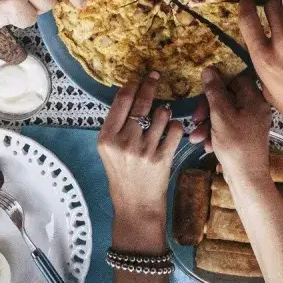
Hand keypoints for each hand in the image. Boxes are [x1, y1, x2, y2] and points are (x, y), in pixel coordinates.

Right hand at [99, 74, 183, 229]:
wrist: (135, 205)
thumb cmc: (122, 176)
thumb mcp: (109, 151)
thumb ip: (116, 126)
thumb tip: (129, 95)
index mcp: (106, 138)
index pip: (121, 101)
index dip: (132, 85)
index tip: (139, 78)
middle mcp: (124, 142)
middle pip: (141, 103)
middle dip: (150, 85)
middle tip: (156, 76)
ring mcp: (143, 151)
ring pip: (161, 114)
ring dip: (165, 110)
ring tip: (162, 115)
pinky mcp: (162, 159)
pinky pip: (175, 130)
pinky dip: (175, 126)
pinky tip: (171, 129)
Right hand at [189, 68, 270, 186]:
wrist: (247, 178)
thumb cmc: (236, 145)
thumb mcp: (220, 115)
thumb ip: (214, 91)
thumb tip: (209, 69)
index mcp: (254, 99)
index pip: (237, 79)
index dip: (219, 82)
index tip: (203, 90)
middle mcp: (256, 109)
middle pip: (228, 97)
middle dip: (208, 108)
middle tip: (196, 117)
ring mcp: (251, 123)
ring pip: (224, 114)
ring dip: (207, 123)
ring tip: (196, 136)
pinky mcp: (245, 136)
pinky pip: (227, 127)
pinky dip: (215, 134)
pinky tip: (205, 145)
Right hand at [239, 0, 282, 135]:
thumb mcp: (270, 93)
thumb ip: (263, 71)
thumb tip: (261, 57)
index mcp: (264, 59)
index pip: (247, 20)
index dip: (246, 6)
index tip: (248, 3)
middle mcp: (282, 43)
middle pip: (271, 5)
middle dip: (273, 6)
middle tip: (280, 13)